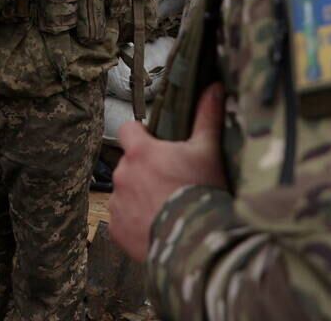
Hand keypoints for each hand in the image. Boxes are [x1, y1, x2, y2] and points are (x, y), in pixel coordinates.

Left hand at [109, 83, 226, 262]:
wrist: (194, 243)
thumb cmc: (202, 191)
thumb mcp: (208, 151)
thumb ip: (207, 116)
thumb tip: (214, 87)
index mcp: (140, 152)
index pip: (127, 129)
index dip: (140, 134)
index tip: (155, 143)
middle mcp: (122, 175)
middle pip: (129, 164)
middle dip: (144, 170)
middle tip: (170, 181)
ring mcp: (117, 204)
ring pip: (124, 192)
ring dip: (139, 196)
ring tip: (166, 207)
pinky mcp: (116, 230)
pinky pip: (122, 221)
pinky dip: (135, 222)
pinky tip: (157, 227)